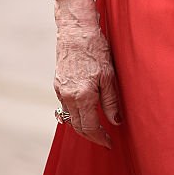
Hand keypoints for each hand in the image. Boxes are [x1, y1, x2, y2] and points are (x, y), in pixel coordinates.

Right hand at [53, 0, 121, 148]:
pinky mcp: (58, 83)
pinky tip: (84, 111)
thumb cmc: (95, 48)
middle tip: (104, 140)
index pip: (90, 127)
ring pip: (70, 117)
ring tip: (96, 129)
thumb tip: (115, 121)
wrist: (76, 30)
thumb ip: (111, 101)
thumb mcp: (108, 75)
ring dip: (82, 126)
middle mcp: (68, 97)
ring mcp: (60, 90)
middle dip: (91, 136)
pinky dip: (75, 113)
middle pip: (78, 127)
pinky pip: (65, 106)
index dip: (100, 138)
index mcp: (82, 96)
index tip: (109, 144)